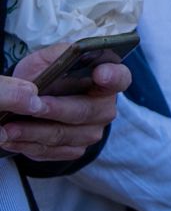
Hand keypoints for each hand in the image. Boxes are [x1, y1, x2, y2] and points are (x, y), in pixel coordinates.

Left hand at [0, 46, 132, 160]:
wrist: (35, 101)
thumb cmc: (45, 77)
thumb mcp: (46, 61)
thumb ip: (55, 59)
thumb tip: (53, 73)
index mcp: (105, 80)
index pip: (119, 77)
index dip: (112, 76)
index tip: (100, 73)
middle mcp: (104, 108)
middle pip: (86, 111)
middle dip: (56, 109)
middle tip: (32, 106)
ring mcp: (92, 131)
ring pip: (65, 135)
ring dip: (34, 132)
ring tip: (8, 127)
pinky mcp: (76, 149)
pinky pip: (54, 151)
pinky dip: (30, 145)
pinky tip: (12, 138)